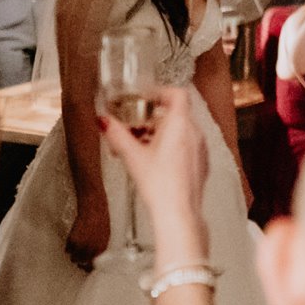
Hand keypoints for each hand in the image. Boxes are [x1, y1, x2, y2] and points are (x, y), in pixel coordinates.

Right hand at [65, 193, 111, 269]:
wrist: (94, 209)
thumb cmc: (100, 221)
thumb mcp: (105, 236)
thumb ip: (99, 248)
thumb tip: (93, 258)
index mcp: (101, 249)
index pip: (93, 265)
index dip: (88, 267)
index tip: (84, 267)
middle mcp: (92, 249)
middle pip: (82, 263)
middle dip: (80, 261)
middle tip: (78, 257)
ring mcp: (82, 245)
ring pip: (73, 259)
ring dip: (74, 254)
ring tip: (76, 245)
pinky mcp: (73, 240)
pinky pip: (67, 250)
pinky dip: (69, 246)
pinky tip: (73, 238)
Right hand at [100, 88, 207, 249]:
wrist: (178, 212)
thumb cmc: (159, 185)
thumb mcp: (132, 156)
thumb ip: (116, 135)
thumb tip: (103, 121)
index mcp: (180, 124)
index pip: (176, 94)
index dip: (160, 93)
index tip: (144, 98)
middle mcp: (195, 132)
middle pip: (174, 114)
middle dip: (151, 118)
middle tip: (133, 127)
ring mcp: (200, 148)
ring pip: (180, 130)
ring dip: (159, 133)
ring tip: (138, 146)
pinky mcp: (201, 162)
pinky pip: (186, 145)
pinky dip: (170, 145)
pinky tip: (153, 161)